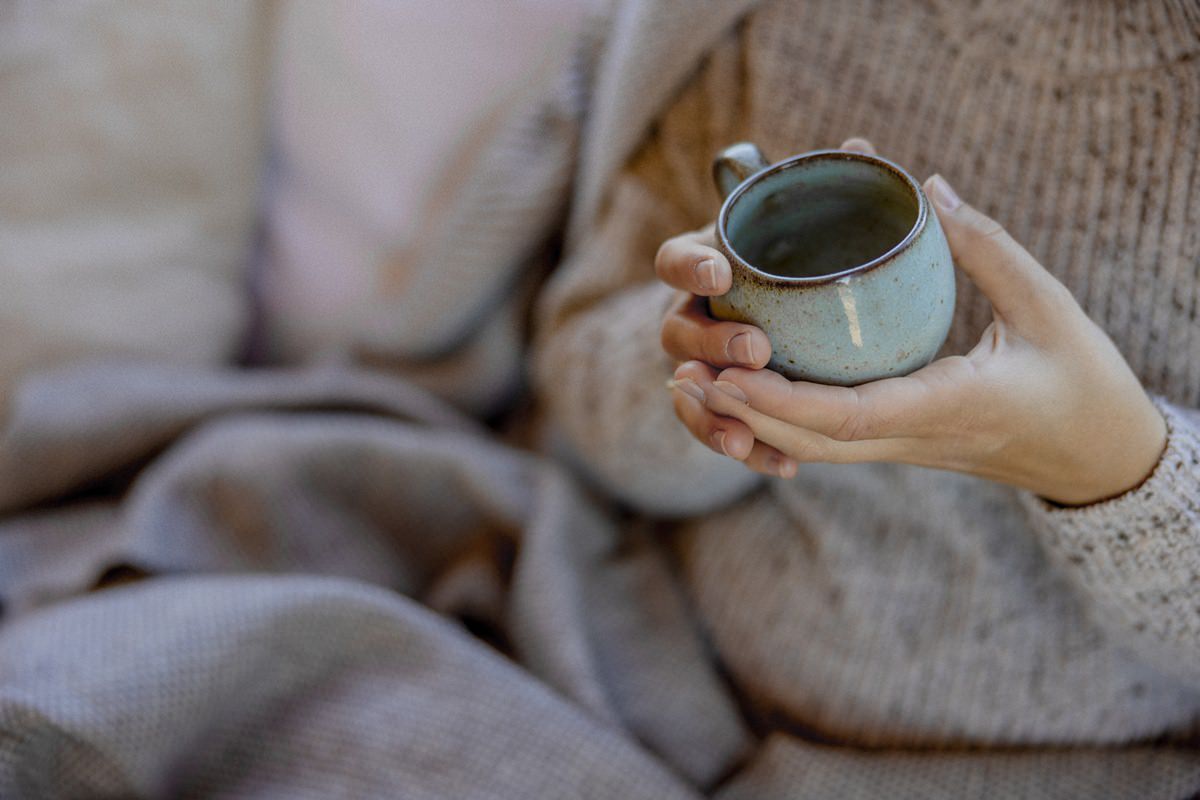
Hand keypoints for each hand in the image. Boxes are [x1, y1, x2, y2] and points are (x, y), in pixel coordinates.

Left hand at [661, 139, 1166, 504]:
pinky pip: (826, 442)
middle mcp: (911, 439)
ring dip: (747, 422)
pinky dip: (777, 424)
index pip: (847, 417)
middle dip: (739, 415)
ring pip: (808, 448)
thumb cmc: (1082, 382)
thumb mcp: (1049, 308)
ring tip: (692, 383)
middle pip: (806, 442)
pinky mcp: (897, 444)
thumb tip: (926, 190)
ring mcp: (901, 448)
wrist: (1098, 456)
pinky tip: (740, 396)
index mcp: (945, 409)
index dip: (779, 402)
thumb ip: (989, 248)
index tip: (725, 374)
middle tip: (683, 372)